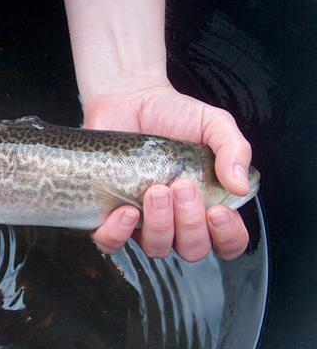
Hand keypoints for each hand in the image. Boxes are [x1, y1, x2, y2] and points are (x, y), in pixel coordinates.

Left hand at [85, 78, 250, 260]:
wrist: (128, 99)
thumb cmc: (173, 114)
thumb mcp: (214, 124)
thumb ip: (234, 149)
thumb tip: (240, 187)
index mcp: (206, 204)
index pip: (227, 242)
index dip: (227, 236)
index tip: (218, 210)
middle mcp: (176, 219)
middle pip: (191, 249)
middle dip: (190, 223)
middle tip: (181, 186)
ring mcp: (142, 220)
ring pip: (156, 248)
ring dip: (159, 225)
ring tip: (155, 190)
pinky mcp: (108, 215)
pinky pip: (110, 243)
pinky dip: (118, 234)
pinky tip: (126, 211)